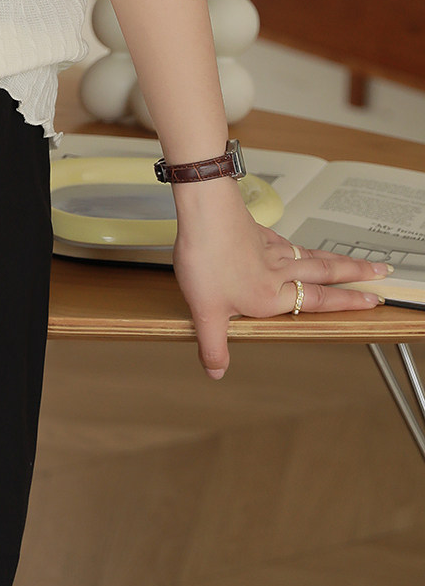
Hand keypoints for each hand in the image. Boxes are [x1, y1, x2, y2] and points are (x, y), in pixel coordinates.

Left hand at [170, 180, 390, 381]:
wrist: (204, 212)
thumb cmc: (206, 259)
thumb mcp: (206, 312)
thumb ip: (214, 345)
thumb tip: (217, 372)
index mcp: (271, 295)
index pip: (318, 301)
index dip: (347, 302)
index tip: (372, 300)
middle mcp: (278, 271)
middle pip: (325, 272)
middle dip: (355, 274)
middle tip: (381, 272)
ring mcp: (270, 248)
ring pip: (310, 255)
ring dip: (334, 259)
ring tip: (352, 262)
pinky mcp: (257, 231)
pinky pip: (285, 241)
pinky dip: (297, 246)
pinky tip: (295, 246)